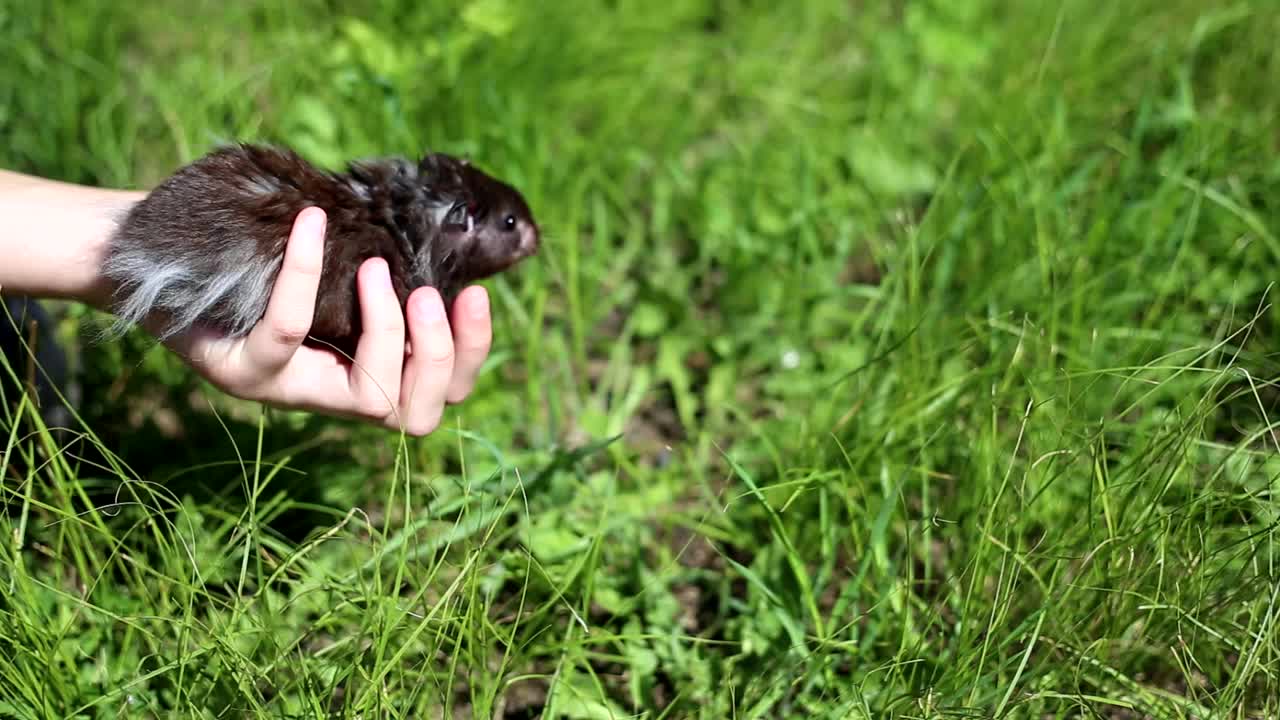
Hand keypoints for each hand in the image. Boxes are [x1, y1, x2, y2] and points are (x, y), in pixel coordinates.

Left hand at [161, 207, 492, 435]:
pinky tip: (310, 226)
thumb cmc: (245, 259)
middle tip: (424, 294)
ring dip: (391, 334)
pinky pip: (287, 334)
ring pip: (371, 401)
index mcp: (356, 373)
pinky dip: (305, 278)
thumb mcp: (322, 266)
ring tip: (376, 271)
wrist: (147, 265)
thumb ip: (376, 266)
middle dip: (441, 355)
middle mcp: (327, 395)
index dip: (471, 355)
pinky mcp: (237, 370)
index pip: (440, 395)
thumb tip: (445, 226)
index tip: (473, 294)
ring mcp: (284, 390)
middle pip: (417, 415)